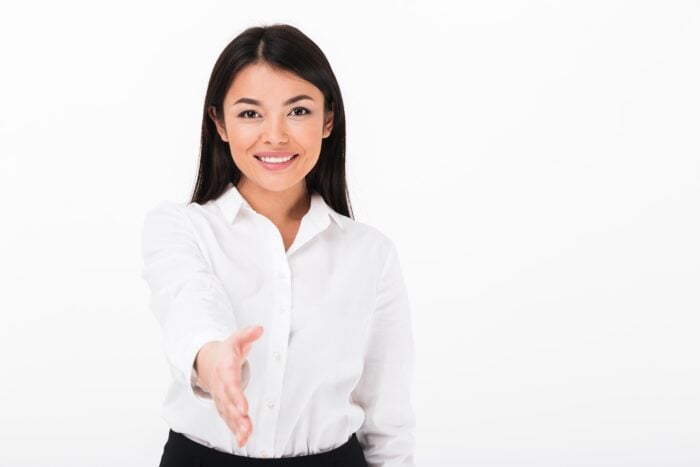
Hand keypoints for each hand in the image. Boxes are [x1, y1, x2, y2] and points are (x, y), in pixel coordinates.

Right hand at [195, 325, 263, 446]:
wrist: (207, 361)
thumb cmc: (224, 353)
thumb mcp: (235, 340)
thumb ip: (247, 335)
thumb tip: (258, 329)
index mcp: (225, 370)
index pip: (230, 385)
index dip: (237, 397)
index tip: (244, 409)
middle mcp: (221, 386)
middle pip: (228, 403)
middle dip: (236, 417)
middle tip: (246, 427)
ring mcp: (221, 397)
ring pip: (227, 414)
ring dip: (236, 427)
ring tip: (245, 437)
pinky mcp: (223, 406)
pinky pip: (228, 419)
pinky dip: (234, 430)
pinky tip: (242, 440)